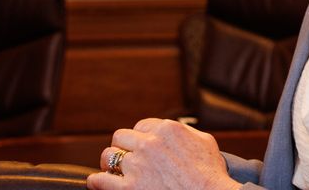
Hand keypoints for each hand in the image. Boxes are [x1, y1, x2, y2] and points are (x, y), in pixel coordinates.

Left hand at [86, 118, 240, 189]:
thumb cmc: (211, 174)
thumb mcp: (205, 141)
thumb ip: (187, 131)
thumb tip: (177, 129)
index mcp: (167, 129)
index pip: (141, 126)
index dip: (140, 137)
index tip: (141, 147)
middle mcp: (149, 143)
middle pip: (121, 136)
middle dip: (123, 146)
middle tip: (125, 157)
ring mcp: (137, 166)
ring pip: (108, 155)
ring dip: (110, 162)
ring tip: (112, 170)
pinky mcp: (128, 188)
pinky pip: (100, 180)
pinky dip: (97, 181)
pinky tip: (99, 183)